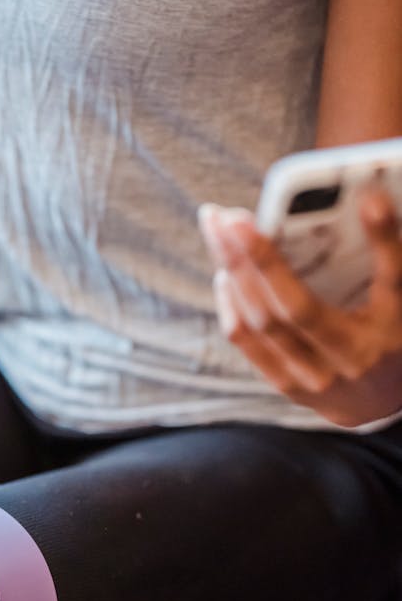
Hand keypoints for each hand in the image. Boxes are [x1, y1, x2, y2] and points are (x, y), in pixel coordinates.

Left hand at [198, 188, 401, 426]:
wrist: (388, 402)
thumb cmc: (397, 335)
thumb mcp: (401, 296)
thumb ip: (389, 250)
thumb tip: (369, 198)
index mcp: (357, 347)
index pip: (299, 307)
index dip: (266, 264)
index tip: (240, 221)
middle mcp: (324, 370)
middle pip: (265, 313)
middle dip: (237, 260)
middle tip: (217, 216)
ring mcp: (300, 381)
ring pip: (249, 327)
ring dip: (230, 276)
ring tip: (219, 235)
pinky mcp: (283, 385)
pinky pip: (245, 343)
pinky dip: (230, 306)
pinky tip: (226, 275)